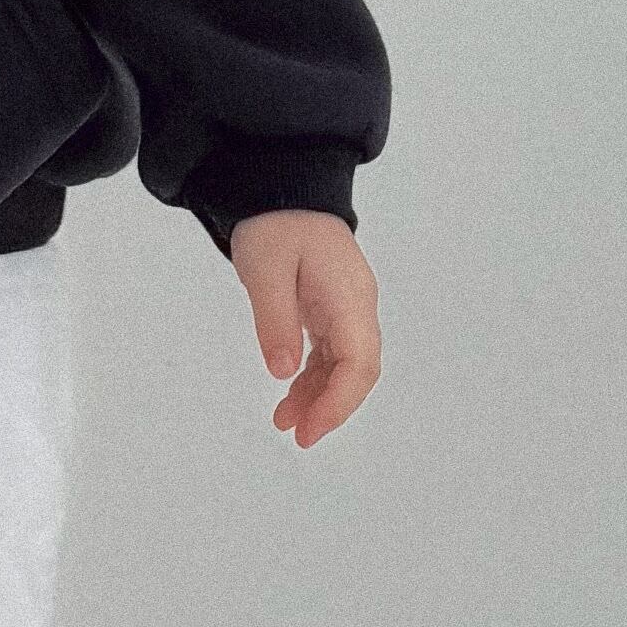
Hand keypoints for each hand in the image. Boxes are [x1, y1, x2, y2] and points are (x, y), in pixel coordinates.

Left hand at [230, 210, 380, 447]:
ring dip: (320, 397)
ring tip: (285, 422)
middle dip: (334, 407)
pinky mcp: (333, 308)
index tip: (310, 429)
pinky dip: (313, 378)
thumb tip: (284, 372)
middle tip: (299, 436)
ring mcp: (348, 307)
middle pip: (360, 369)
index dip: (339, 402)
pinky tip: (290, 396)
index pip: (360, 361)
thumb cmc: (276, 224)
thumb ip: (276, 321)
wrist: (283, 189)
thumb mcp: (266, 271)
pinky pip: (332, 352)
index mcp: (349, 295)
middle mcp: (358, 305)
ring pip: (346, 365)